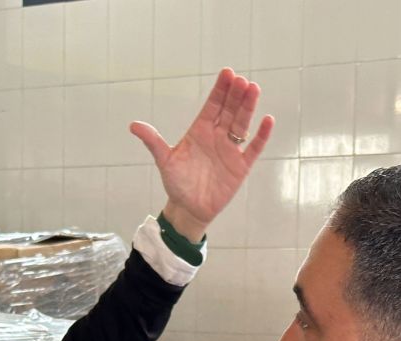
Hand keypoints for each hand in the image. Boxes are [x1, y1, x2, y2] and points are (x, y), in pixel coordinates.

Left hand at [130, 68, 274, 242]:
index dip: (220, 90)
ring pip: (242, 124)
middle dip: (236, 95)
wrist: (188, 209)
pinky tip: (267, 120)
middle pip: (229, 110)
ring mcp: (230, 150)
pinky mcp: (241, 166)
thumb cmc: (176, 183)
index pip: (212, 106)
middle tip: (242, 80)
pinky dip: (261, 135)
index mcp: (200, 131)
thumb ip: (153, 141)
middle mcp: (217, 136)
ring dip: (248, 108)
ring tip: (254, 89)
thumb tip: (133, 125)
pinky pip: (253, 148)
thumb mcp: (164, 161)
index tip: (227, 73)